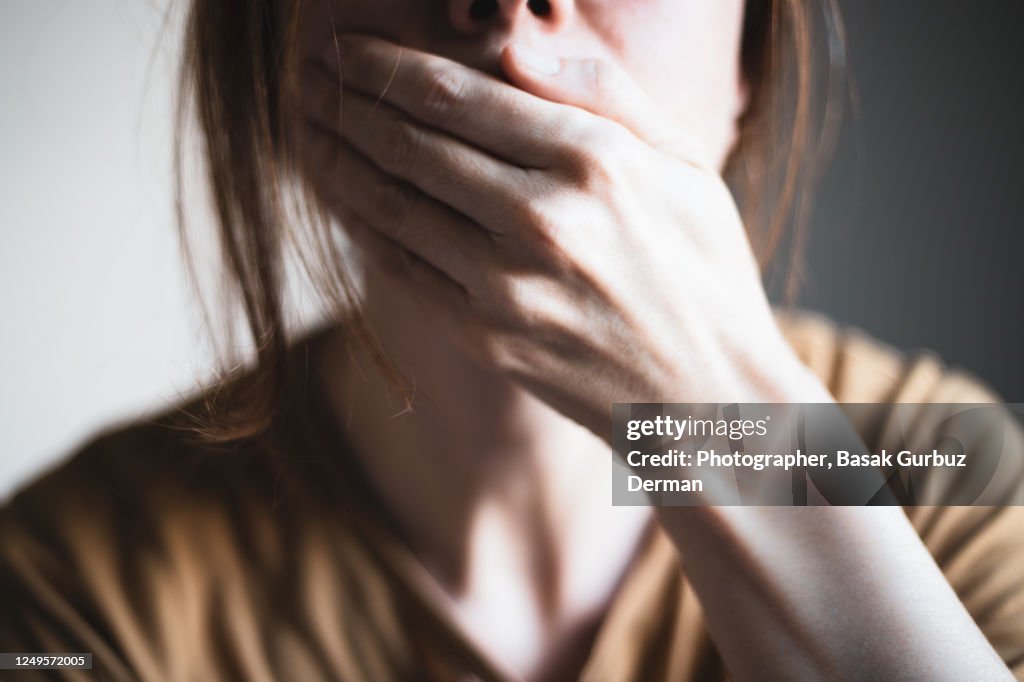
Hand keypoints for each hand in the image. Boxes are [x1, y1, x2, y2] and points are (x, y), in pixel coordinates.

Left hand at [301, 35, 826, 442]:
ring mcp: (506, 288)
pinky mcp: (485, 340)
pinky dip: (363, 227)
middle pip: (409, 145)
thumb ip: (602, 92)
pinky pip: (402, 269)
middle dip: (346, 105)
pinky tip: (342, 200)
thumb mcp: (684, 165)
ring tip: (307, 132)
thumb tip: (513, 39)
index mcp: (593, 161)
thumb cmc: (704, 273)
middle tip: (307, 81)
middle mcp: (542, 221)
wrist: (709, 399)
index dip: (385, 66)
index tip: (345, 48)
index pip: (455, 95)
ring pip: (391, 207)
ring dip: (337, 162)